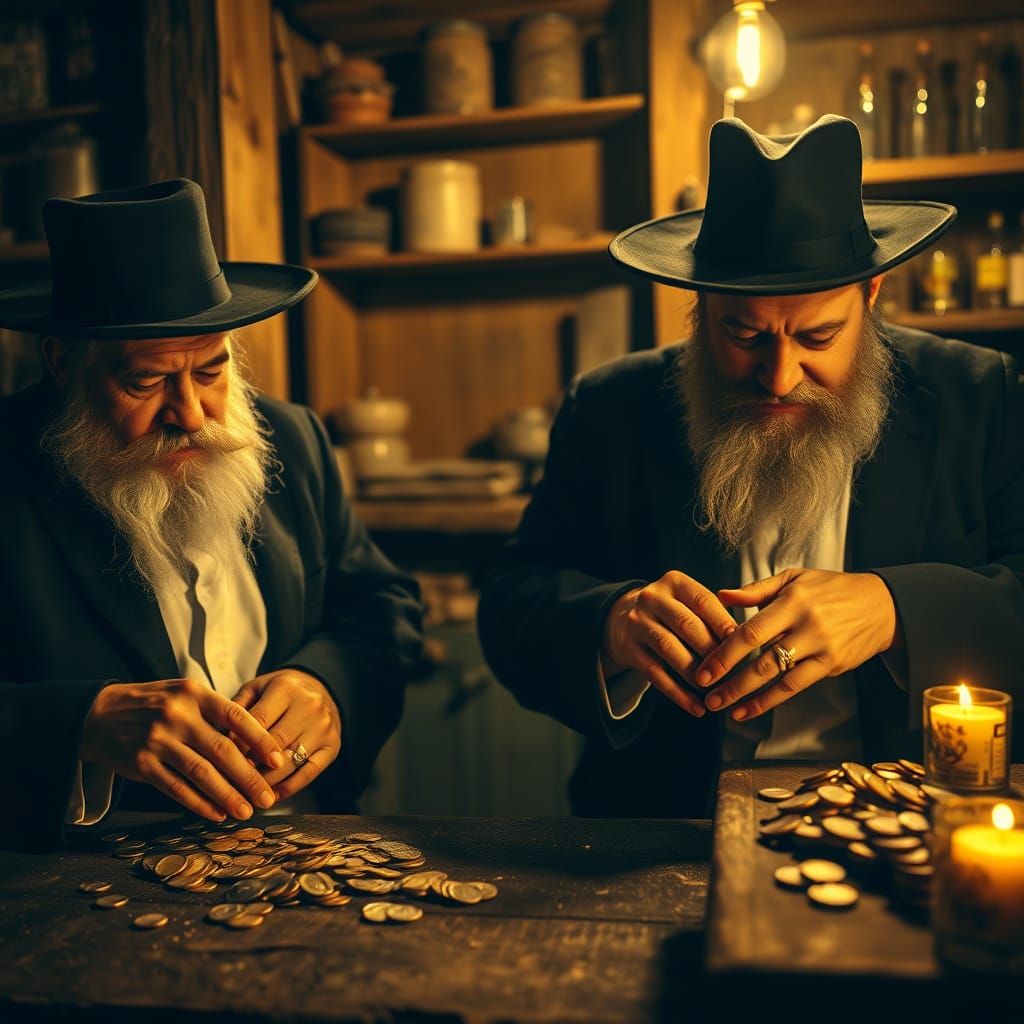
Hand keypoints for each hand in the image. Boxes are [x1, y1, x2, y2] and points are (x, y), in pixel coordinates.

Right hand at [80, 677, 283, 821]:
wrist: (100, 714)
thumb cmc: (155, 705)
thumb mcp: (185, 695)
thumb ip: (215, 714)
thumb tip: (255, 745)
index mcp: (194, 694)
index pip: (236, 716)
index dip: (260, 740)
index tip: (278, 760)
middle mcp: (177, 715)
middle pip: (223, 750)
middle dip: (249, 777)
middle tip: (267, 797)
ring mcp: (158, 740)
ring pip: (202, 773)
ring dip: (228, 795)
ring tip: (246, 811)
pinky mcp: (142, 764)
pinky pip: (176, 788)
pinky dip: (199, 803)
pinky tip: (217, 813)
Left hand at [233, 669, 341, 801]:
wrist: (319, 688)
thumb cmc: (280, 692)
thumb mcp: (257, 688)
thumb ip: (237, 707)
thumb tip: (218, 737)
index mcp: (286, 689)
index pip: (257, 721)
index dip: (237, 743)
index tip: (220, 761)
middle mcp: (309, 707)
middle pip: (274, 744)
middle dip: (249, 766)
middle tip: (230, 782)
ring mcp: (323, 728)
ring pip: (290, 762)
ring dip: (266, 783)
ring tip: (246, 794)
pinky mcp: (332, 746)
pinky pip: (309, 773)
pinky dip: (289, 789)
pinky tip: (272, 796)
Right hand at [601, 570, 737, 716]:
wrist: (620, 617)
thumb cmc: (668, 611)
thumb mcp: (685, 599)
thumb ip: (712, 611)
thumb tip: (744, 640)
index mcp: (673, 582)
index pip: (702, 600)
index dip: (723, 622)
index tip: (743, 643)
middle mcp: (652, 598)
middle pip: (686, 624)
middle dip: (711, 650)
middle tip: (732, 672)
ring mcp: (637, 623)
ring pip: (669, 649)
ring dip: (695, 673)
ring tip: (715, 691)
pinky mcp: (628, 648)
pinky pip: (655, 673)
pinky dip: (678, 693)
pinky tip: (696, 707)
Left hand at [695, 569, 897, 720]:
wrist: (882, 606)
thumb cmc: (831, 588)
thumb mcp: (794, 579)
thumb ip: (756, 590)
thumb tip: (721, 595)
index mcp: (793, 601)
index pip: (752, 631)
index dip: (725, 652)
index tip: (705, 668)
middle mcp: (807, 626)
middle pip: (762, 658)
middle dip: (730, 680)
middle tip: (706, 694)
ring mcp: (822, 649)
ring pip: (778, 678)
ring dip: (747, 696)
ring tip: (722, 707)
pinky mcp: (832, 666)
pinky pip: (796, 687)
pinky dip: (770, 701)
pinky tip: (749, 710)